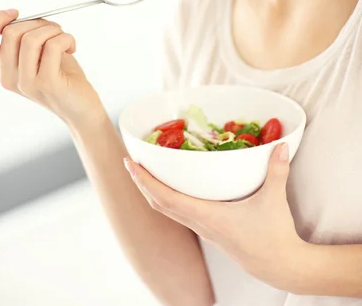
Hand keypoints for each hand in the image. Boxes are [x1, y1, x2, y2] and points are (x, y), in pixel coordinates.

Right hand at [0, 9, 101, 124]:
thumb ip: (15, 35)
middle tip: (54, 30)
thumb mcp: (36, 51)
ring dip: (53, 30)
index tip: (16, 13)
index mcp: (1, 68)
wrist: (81, 107)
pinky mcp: (47, 83)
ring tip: (64, 38)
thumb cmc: (61, 76)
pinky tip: (72, 47)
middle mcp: (8, 77)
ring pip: (31, 38)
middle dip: (37, 22)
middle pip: (11, 32)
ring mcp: (26, 82)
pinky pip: (53, 46)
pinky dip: (67, 39)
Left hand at [124, 143, 304, 289]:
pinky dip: (168, 199)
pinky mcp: (210, 231)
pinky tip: (173, 187)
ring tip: (146, 171)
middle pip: (159, 204)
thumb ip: (277, 170)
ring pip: (168, 210)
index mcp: (209, 216)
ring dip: (152, 191)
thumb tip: (282, 145)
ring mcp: (204, 230)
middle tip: (131, 162)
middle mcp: (201, 224)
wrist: (280, 267)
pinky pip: (180, 213)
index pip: (166, 198)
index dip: (146, 181)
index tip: (131, 164)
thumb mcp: (274, 199)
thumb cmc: (274, 236)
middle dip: (142, 183)